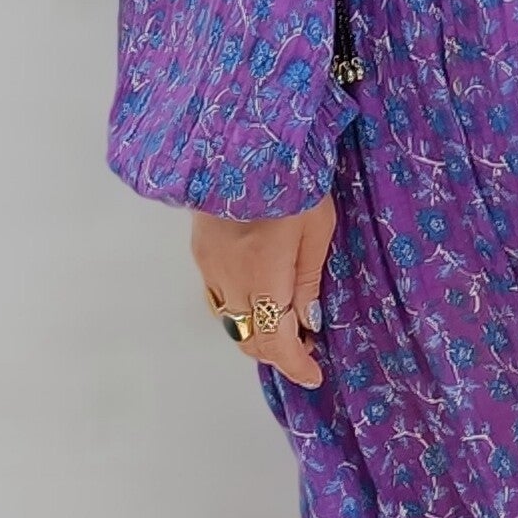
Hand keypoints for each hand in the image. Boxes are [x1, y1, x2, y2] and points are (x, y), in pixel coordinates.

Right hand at [190, 191, 336, 392]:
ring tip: (286, 321)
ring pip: (230, 322)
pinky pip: (218, 298)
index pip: (275, 340)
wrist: (242, 142)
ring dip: (257, 332)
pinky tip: (259, 297)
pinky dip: (240, 309)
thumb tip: (308, 323)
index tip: (313, 375)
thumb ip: (309, 279)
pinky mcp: (200, 252)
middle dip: (277, 352)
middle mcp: (230, 279)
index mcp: (263, 275)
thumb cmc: (291, 180)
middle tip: (306, 346)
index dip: (294, 365)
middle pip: (249, 338)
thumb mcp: (317, 228)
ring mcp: (209, 266)